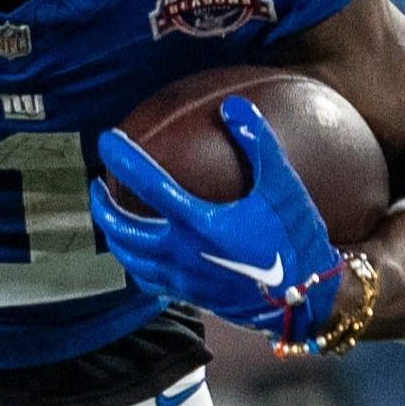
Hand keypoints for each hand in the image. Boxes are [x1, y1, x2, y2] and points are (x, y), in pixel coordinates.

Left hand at [90, 95, 344, 340]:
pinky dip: (133, 262)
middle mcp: (181, 252)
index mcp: (199, 222)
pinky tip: (139, 251)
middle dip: (101, 203)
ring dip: (112, 232)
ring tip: (109, 213)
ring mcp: (182, 277)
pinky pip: (147, 279)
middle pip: (121, 227)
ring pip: (128, 257)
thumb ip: (258, 142)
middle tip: (97, 182)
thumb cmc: (296, 239)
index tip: (107, 139)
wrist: (307, 300)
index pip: (146, 183)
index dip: (122, 157)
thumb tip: (232, 105)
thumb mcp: (283, 185)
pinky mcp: (189, 295)